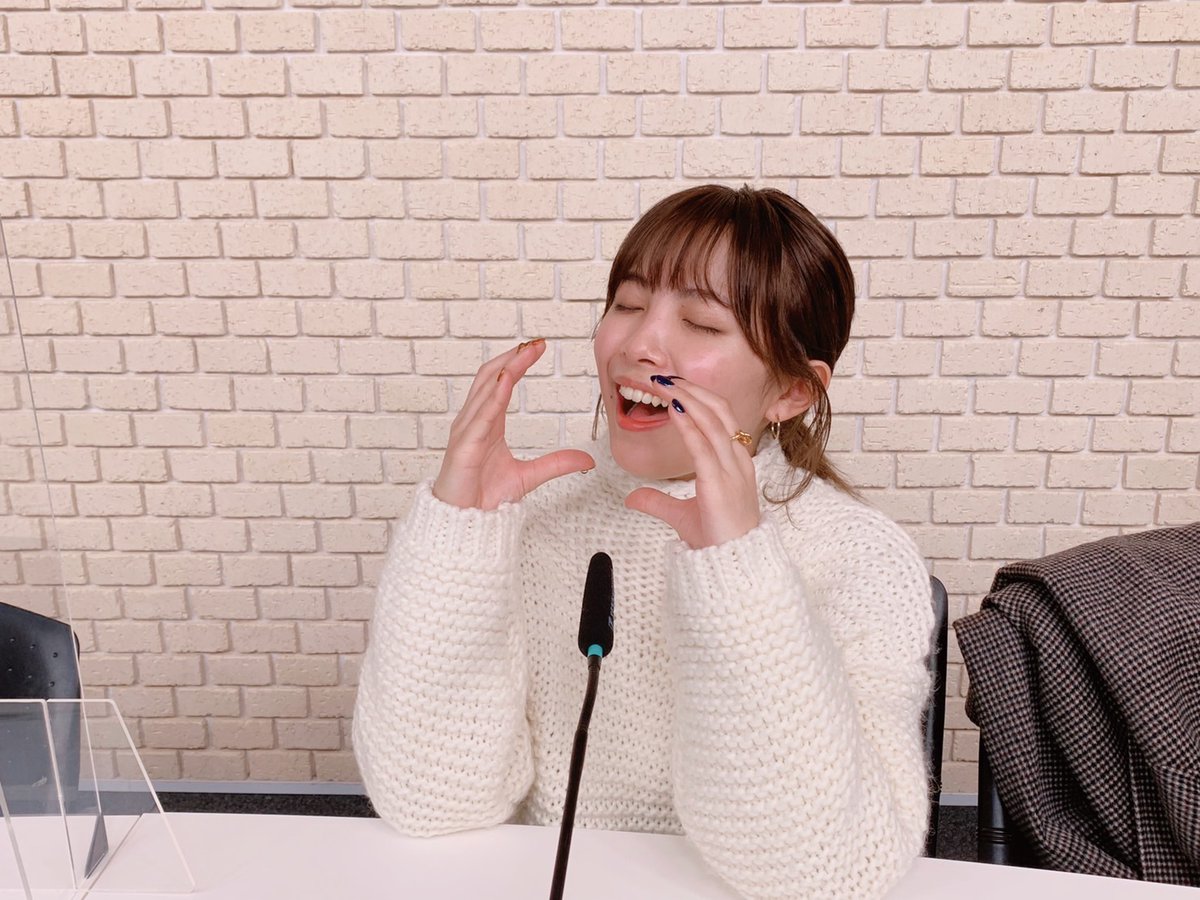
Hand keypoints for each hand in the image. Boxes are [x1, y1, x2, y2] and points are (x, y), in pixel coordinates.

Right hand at [432, 340, 594, 509]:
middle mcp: (474, 421)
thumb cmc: (484, 497)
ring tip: (523, 352)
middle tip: (535, 342)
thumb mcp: (530, 476)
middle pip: (490, 377)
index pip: (501, 382)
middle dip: (511, 357)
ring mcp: (467, 432)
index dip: (517, 362)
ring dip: (504, 368)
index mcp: (488, 423)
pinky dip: (492, 397)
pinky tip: (505, 381)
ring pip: (484, 390)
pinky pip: (480, 417)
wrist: (465, 523)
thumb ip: (556, 464)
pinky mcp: (464, 447)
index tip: (538, 347)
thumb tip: (586, 459)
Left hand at [624, 379, 761, 548]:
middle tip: (665, 377)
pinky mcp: (719, 484)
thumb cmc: (718, 540)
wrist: (733, 565)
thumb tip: (632, 497)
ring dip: (687, 398)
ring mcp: (731, 471)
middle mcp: (737, 462)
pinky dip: (688, 424)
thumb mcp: (681, 516)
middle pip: (719, 411)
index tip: (675, 385)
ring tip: (664, 384)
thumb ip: (657, 502)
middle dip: (692, 389)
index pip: (721, 417)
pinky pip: (703, 446)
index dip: (699, 397)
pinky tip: (673, 410)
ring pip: (712, 421)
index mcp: (735, 463)